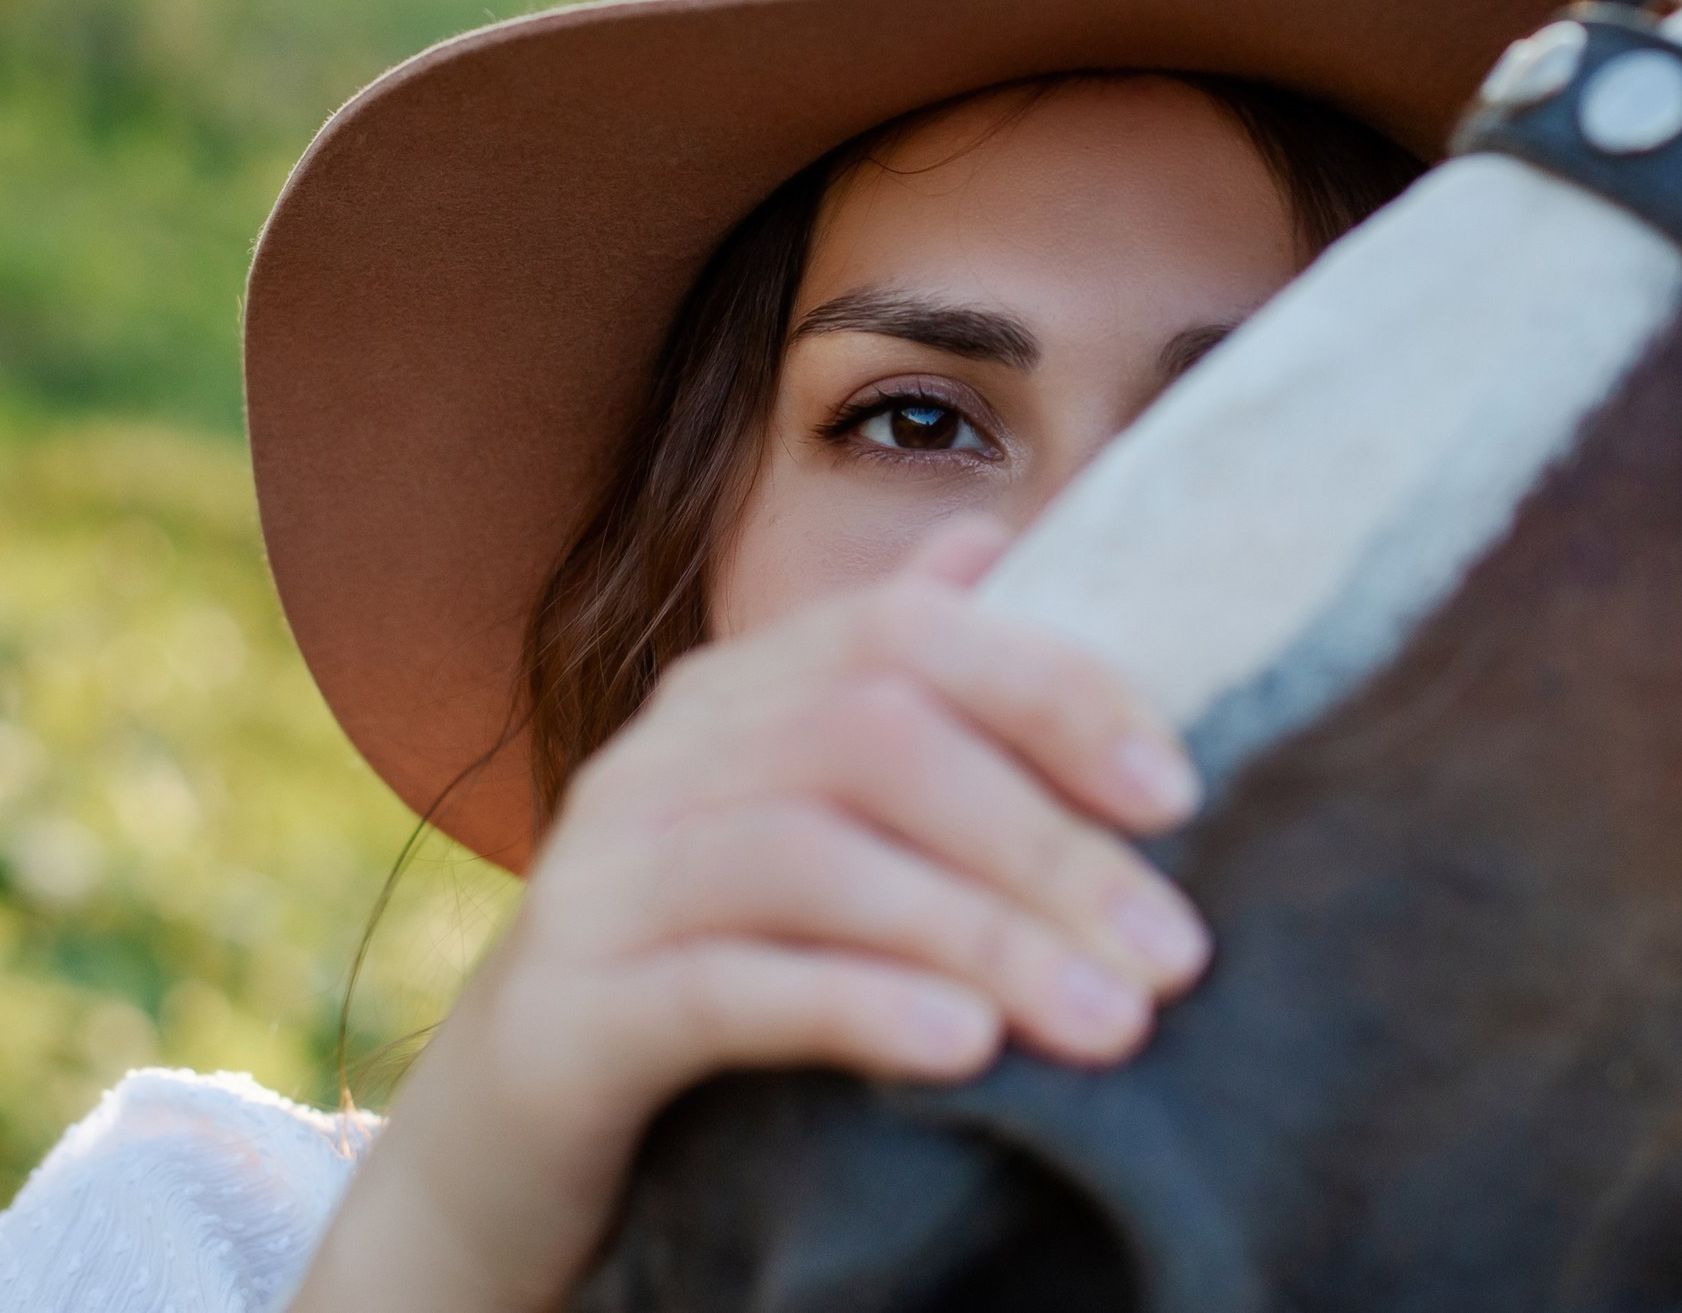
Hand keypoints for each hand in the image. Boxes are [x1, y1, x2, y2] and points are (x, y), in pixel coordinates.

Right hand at [287, 517, 1209, 1312]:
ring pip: (810, 859)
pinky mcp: (565, 1016)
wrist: (503, 1143)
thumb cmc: (698, 969)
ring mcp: (595, 882)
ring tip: (1111, 1022)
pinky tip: (966, 1050)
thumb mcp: (795, 822)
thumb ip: (885, 688)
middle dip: (1044, 840)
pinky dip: (859, 1004)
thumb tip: (988, 538)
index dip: (1049, 690)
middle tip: (1177, 951)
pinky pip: (723, 987)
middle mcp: (654, 763)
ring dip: (983, 934)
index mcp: (725, 699)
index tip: (1178, 792)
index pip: (902, 634)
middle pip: (871, 739)